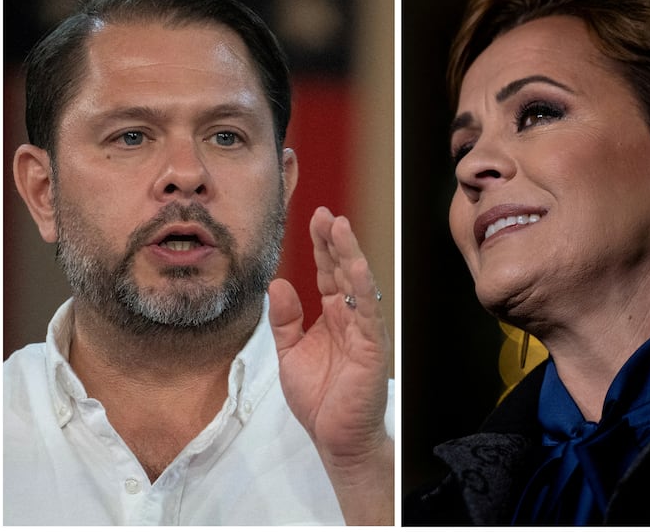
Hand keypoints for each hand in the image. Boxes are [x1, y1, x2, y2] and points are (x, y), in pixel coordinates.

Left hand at [268, 206, 392, 523]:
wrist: (335, 438)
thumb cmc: (318, 398)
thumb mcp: (290, 353)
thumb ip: (285, 319)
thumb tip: (277, 283)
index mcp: (332, 317)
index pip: (327, 273)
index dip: (321, 246)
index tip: (315, 218)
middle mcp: (351, 318)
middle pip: (343, 271)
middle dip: (334, 241)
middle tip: (325, 213)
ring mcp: (364, 330)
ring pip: (358, 285)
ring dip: (350, 255)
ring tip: (339, 226)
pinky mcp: (372, 347)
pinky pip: (368, 313)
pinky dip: (361, 289)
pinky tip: (353, 267)